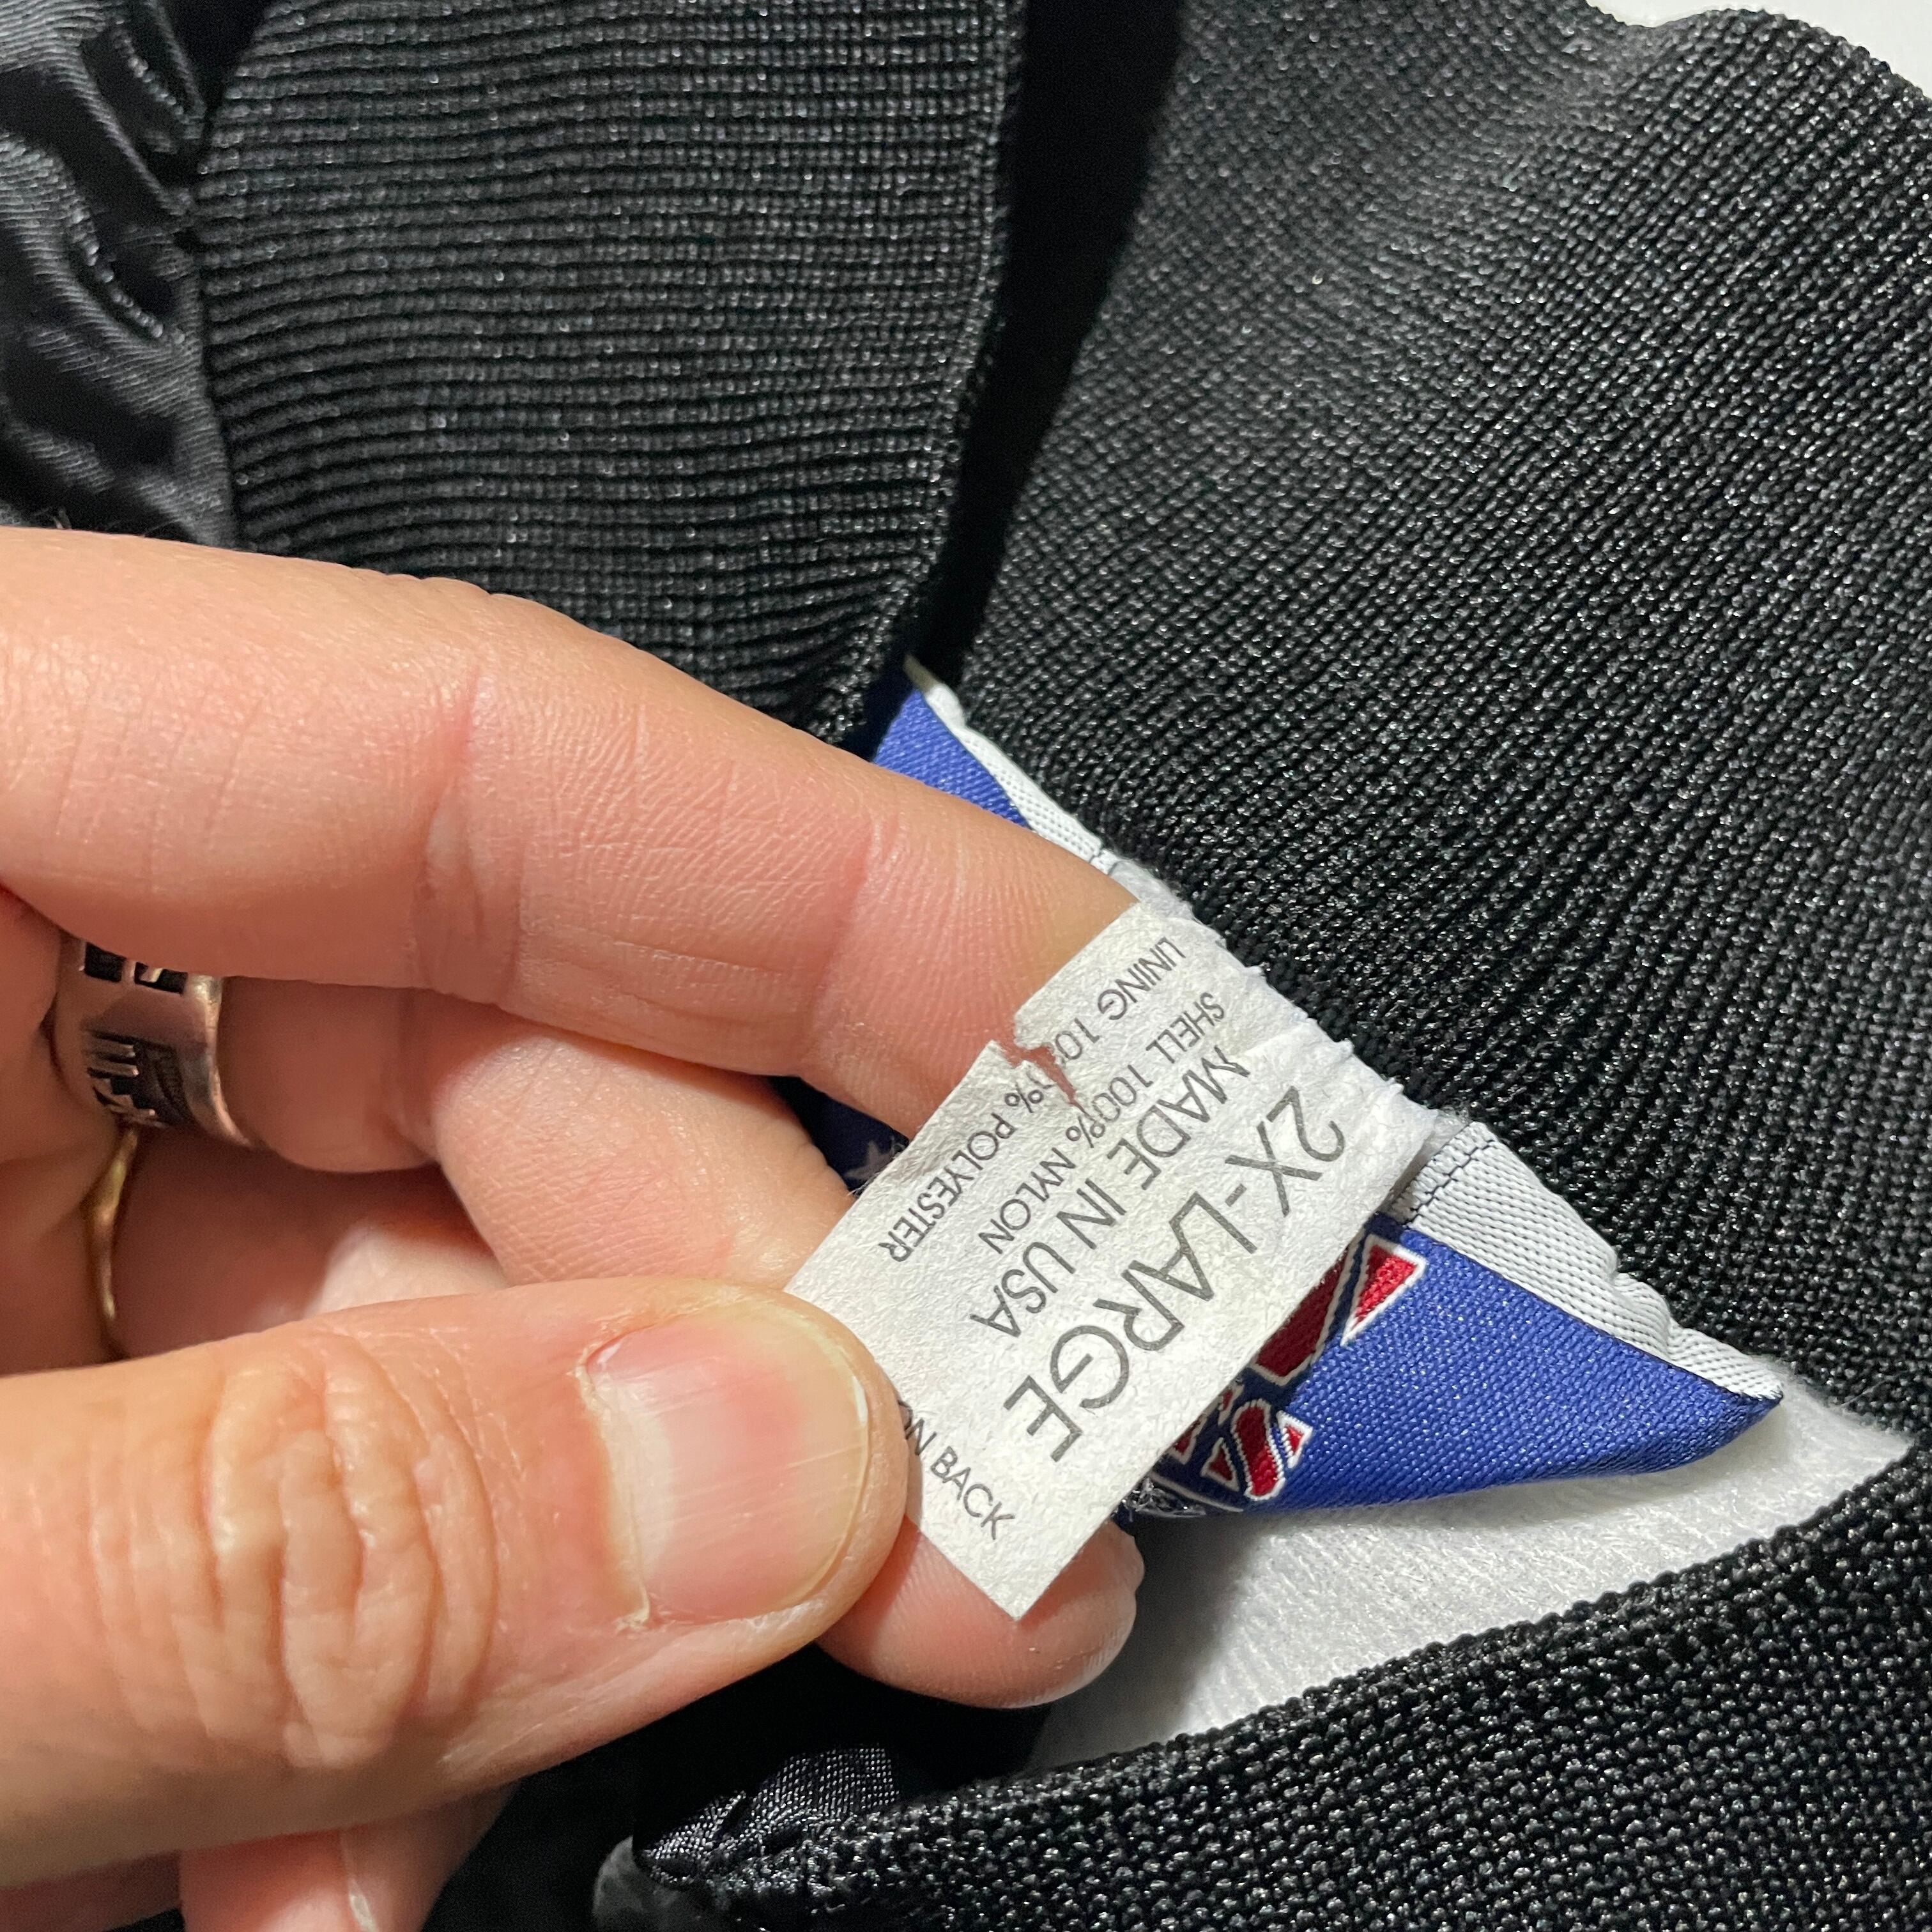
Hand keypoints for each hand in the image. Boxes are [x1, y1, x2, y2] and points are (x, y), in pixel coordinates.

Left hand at [0, 532, 1140, 1931]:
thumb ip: (299, 1540)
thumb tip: (787, 1476)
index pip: (470, 751)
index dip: (837, 892)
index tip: (1132, 1063)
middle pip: (497, 1039)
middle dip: (755, 1319)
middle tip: (988, 1553)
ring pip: (429, 1282)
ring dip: (560, 1556)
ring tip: (593, 1783)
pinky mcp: (10, 1380)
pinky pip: (296, 1444)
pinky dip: (377, 1652)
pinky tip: (334, 1862)